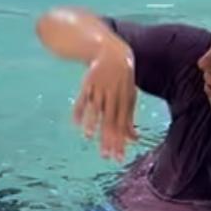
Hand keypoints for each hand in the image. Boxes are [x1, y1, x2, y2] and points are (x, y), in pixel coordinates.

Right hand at [74, 38, 137, 161]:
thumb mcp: (129, 98)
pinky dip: (78, 110)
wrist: (112, 53)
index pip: (122, 124)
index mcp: (124, 100)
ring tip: (89, 137)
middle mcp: (112, 95)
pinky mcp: (87, 84)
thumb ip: (129, 119)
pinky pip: (82, 98)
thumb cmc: (122, 81)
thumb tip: (135, 140)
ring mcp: (99, 89)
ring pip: (96, 108)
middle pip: (110, 119)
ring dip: (92, 122)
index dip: (120, 141)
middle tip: (106, 155)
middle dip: (108, 138)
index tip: (118, 157)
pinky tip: (76, 124)